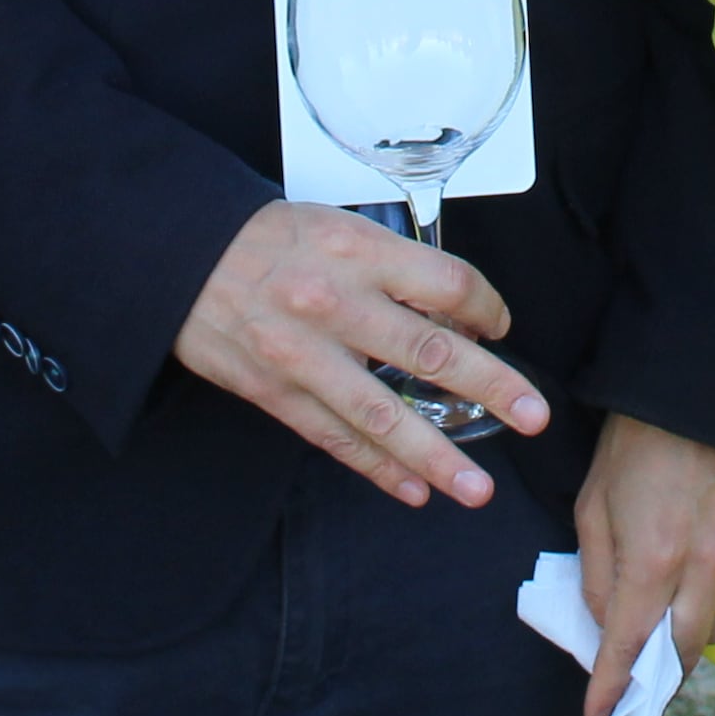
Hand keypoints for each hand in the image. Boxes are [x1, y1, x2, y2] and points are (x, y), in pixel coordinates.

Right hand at [171, 200, 544, 509]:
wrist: (179, 257)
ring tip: (476, 488)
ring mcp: (304, 354)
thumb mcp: (335, 226)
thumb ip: (390, 265)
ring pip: (383, 414)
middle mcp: (337, 302)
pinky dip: (376, 467)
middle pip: (431, 351)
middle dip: (491, 388)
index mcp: (360, 251)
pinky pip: (335, 437)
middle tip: (535, 416)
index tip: (502, 328)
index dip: (488, 309)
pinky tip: (412, 489)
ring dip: (436, 455)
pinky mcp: (274, 390)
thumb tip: (451, 310)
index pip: (448, 284)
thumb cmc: (267, 239)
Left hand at [571, 413, 714, 715]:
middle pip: (687, 651)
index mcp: (652, 556)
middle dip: (659, 675)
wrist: (692, 390)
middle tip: (637, 687)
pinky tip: (696, 581)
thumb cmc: (631, 446)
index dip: (611, 687)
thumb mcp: (591, 508)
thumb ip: (598, 577)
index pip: (631, 646)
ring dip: (690, 635)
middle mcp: (703, 561)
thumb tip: (607, 629)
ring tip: (665, 628)